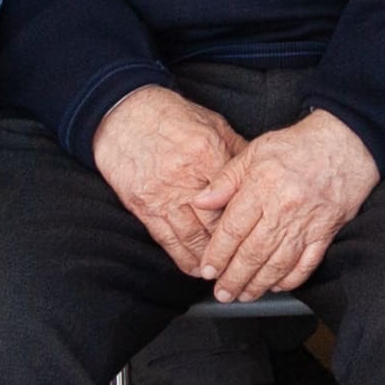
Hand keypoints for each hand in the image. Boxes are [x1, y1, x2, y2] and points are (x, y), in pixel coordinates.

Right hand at [91, 84, 249, 278]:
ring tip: (224, 271)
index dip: (250, 219)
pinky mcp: (143, 205)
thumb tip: (258, 175)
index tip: (262, 232)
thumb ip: (236, 152)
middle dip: (233, 245)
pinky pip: (166, 239)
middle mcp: (186, 179)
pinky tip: (195, 267)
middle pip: (216, 222)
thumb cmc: (169, 116)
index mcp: (208, 154)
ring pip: (192, 237)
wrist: (122, 113)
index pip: (236, 196)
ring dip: (209, 259)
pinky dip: (182, 257)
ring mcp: (162, 195)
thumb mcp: (212, 124)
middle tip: (248, 261)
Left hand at [205, 110, 379, 299]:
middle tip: (222, 293)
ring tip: (244, 294)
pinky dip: (291, 279)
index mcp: (262, 187)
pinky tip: (277, 285)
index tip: (208, 270)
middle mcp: (283, 209)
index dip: (217, 254)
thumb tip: (201, 201)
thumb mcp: (256, 150)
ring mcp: (307, 224)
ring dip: (258, 284)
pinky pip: (307, 263)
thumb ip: (226, 179)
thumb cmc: (301, 145)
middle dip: (233, 278)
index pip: (232, 230)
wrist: (348, 143)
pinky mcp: (327, 232)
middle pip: (252, 253)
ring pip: (277, 264)